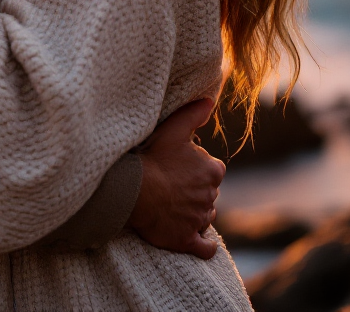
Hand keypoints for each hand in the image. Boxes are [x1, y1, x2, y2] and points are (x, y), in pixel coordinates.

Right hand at [128, 98, 225, 259]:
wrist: (135, 190)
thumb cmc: (154, 158)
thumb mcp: (174, 129)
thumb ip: (194, 114)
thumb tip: (210, 101)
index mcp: (213, 171)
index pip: (213, 170)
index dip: (198, 167)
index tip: (181, 166)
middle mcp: (211, 196)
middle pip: (208, 193)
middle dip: (195, 190)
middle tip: (173, 184)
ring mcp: (199, 220)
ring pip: (204, 216)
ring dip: (195, 213)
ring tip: (174, 206)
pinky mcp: (187, 240)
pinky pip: (204, 247)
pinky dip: (204, 245)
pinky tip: (200, 241)